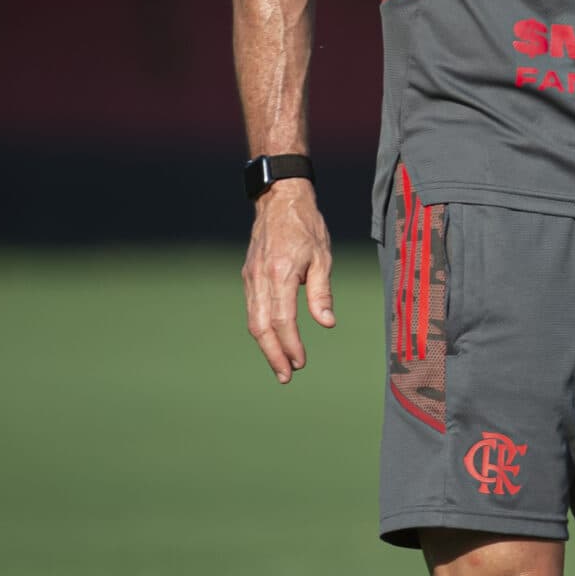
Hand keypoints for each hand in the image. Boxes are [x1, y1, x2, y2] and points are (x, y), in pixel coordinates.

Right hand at [242, 179, 334, 383]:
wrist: (279, 198)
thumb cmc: (306, 225)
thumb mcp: (322, 257)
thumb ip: (321, 292)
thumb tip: (326, 323)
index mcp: (280, 273)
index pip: (283, 320)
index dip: (291, 345)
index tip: (300, 362)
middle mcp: (260, 278)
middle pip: (261, 327)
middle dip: (273, 355)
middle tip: (285, 377)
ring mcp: (250, 277)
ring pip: (253, 320)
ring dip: (265, 346)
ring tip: (280, 365)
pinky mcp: (248, 275)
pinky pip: (252, 308)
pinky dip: (261, 328)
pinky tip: (273, 339)